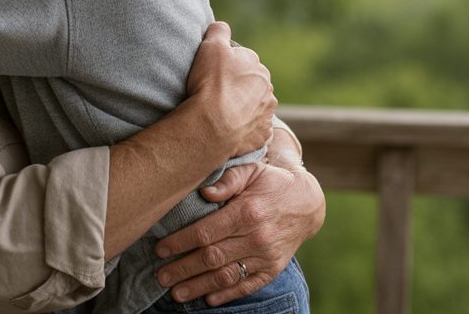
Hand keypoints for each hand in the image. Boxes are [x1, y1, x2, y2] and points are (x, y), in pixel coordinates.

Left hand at [154, 161, 324, 304]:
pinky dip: (226, 294)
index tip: (161, 249)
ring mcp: (265, 256)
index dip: (180, 242)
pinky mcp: (272, 269)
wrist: (307, 203)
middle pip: (212, 257)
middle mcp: (257, 237)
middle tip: (161, 276)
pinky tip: (207, 298)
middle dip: (183, 269)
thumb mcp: (251, 170)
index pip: (206, 231)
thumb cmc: (271, 182)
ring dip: (198, 286)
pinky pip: (246, 285)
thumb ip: (228, 180)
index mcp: (247, 211)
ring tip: (176, 293)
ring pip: (226, 275)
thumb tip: (204, 192)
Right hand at [185, 22, 275, 156]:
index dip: (228, 67)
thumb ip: (219, 31)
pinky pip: (255, 130)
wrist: (212, 124)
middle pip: (252, 85)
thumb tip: (222, 27)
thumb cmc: (211, 83)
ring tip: (222, 114)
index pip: (244, 62)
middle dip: (239, 88)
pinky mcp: (262, 136)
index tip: (214, 75)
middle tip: (217, 95)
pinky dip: (245, 130)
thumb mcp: (211, 46)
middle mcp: (267, 90)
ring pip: (255, 108)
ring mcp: (266, 115)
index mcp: (258, 68)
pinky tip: (231, 130)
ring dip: (244, 109)